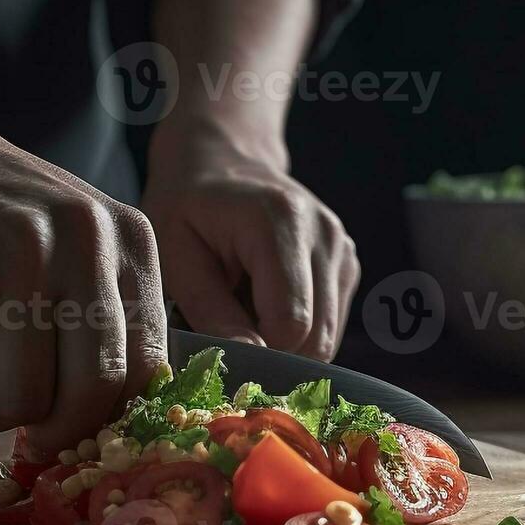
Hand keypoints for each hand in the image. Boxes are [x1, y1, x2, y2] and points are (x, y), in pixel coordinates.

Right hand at [0, 125, 167, 450]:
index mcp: (132, 244)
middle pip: (89, 392)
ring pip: (18, 398)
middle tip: (24, 425)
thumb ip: (106, 321)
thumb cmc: (0, 221)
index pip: (148, 368)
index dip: (109, 418)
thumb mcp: (81, 248)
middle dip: (53, 430)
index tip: (77, 432)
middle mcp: (87, 243)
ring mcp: (21, 253)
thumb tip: (107, 429)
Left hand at [141, 129, 358, 360]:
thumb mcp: (176, 257)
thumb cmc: (187, 207)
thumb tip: (248, 363)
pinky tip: (266, 301)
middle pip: (317, 337)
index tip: (223, 346)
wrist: (222, 161)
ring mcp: (343, 249)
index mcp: (279, 223)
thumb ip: (211, 312)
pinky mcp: (348, 264)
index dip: (258, 352)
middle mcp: (324, 234)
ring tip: (246, 308)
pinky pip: (329, 325)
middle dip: (273, 352)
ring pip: (327, 338)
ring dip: (285, 342)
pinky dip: (298, 329)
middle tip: (230, 333)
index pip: (291, 324)